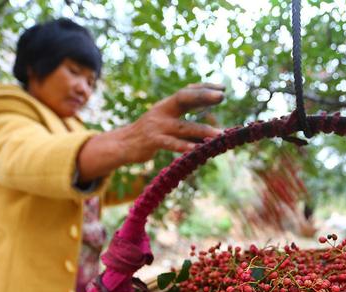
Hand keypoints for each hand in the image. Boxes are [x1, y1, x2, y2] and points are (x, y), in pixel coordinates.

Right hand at [77, 83, 224, 180]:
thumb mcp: (165, 121)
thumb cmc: (150, 134)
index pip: (187, 91)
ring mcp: (157, 126)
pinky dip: (185, 146)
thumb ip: (184, 121)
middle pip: (183, 98)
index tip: (223, 88)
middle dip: (203, 96)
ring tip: (220, 134)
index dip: (204, 88)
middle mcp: (162, 111)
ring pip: (183, 126)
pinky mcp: (152, 141)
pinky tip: (198, 149)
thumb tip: (210, 125)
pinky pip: (171, 144)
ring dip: (203, 130)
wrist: (122, 145)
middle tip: (222, 96)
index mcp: (167, 105)